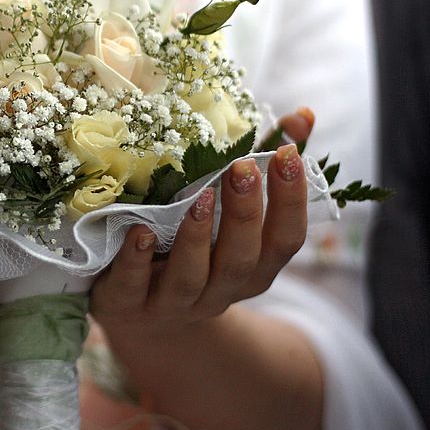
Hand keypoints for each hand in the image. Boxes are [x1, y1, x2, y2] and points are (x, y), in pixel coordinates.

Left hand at [91, 109, 313, 340]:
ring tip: (198, 197)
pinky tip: (140, 232)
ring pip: (191, 278)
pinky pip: (133, 285)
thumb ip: (260, 168)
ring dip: (197, 238)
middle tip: (242, 168)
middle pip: (241, 261)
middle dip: (244, 214)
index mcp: (251, 270)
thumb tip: (302, 115)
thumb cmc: (190, 250)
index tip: (288, 154)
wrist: (137, 314)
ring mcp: (171, 303)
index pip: (284, 241)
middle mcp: (218, 292)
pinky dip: (137, 259)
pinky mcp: (126, 304)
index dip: (290, 201)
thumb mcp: (226, 216)